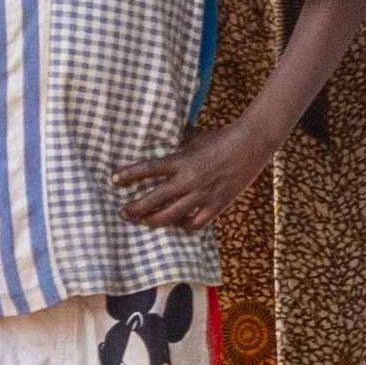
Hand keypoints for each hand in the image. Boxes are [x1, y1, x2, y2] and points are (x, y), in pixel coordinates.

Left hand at [113, 129, 265, 234]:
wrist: (251, 145)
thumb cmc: (221, 138)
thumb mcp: (194, 138)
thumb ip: (177, 146)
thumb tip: (161, 142)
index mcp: (181, 161)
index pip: (148, 169)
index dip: (129, 174)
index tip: (114, 179)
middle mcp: (189, 180)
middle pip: (154, 199)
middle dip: (135, 208)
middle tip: (123, 213)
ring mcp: (203, 195)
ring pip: (171, 216)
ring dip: (153, 221)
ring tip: (144, 222)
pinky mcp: (217, 205)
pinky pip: (195, 223)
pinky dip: (183, 226)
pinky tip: (178, 223)